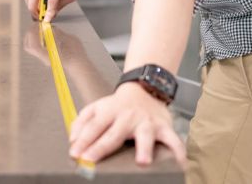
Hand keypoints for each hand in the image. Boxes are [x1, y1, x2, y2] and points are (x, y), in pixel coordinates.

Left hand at [69, 82, 186, 166]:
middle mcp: (127, 117)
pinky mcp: (164, 127)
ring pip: (145, 135)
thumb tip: (72, 140)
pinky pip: (173, 140)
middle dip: (102, 147)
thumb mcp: (96, 108)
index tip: (76, 154)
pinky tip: (179, 163)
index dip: (84, 140)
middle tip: (91, 160)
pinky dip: (178, 151)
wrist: (144, 89)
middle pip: (114, 134)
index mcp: (109, 112)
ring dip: (144, 148)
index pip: (94, 127)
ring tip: (142, 162)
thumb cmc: (117, 105)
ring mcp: (147, 122)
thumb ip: (81, 122)